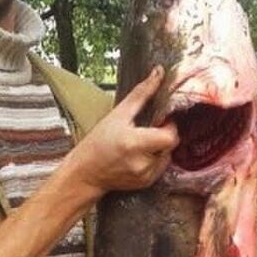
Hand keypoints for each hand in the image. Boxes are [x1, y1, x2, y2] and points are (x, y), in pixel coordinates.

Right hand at [67, 66, 178, 195]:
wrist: (85, 173)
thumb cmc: (97, 143)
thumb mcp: (118, 114)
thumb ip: (141, 94)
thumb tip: (158, 73)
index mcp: (135, 144)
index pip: (171, 136)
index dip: (169, 126)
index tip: (158, 121)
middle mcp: (143, 163)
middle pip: (170, 145)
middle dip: (162, 135)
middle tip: (147, 131)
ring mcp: (145, 176)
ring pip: (167, 156)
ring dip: (159, 147)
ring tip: (140, 143)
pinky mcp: (146, 183)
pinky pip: (160, 167)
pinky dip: (154, 159)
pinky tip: (138, 155)